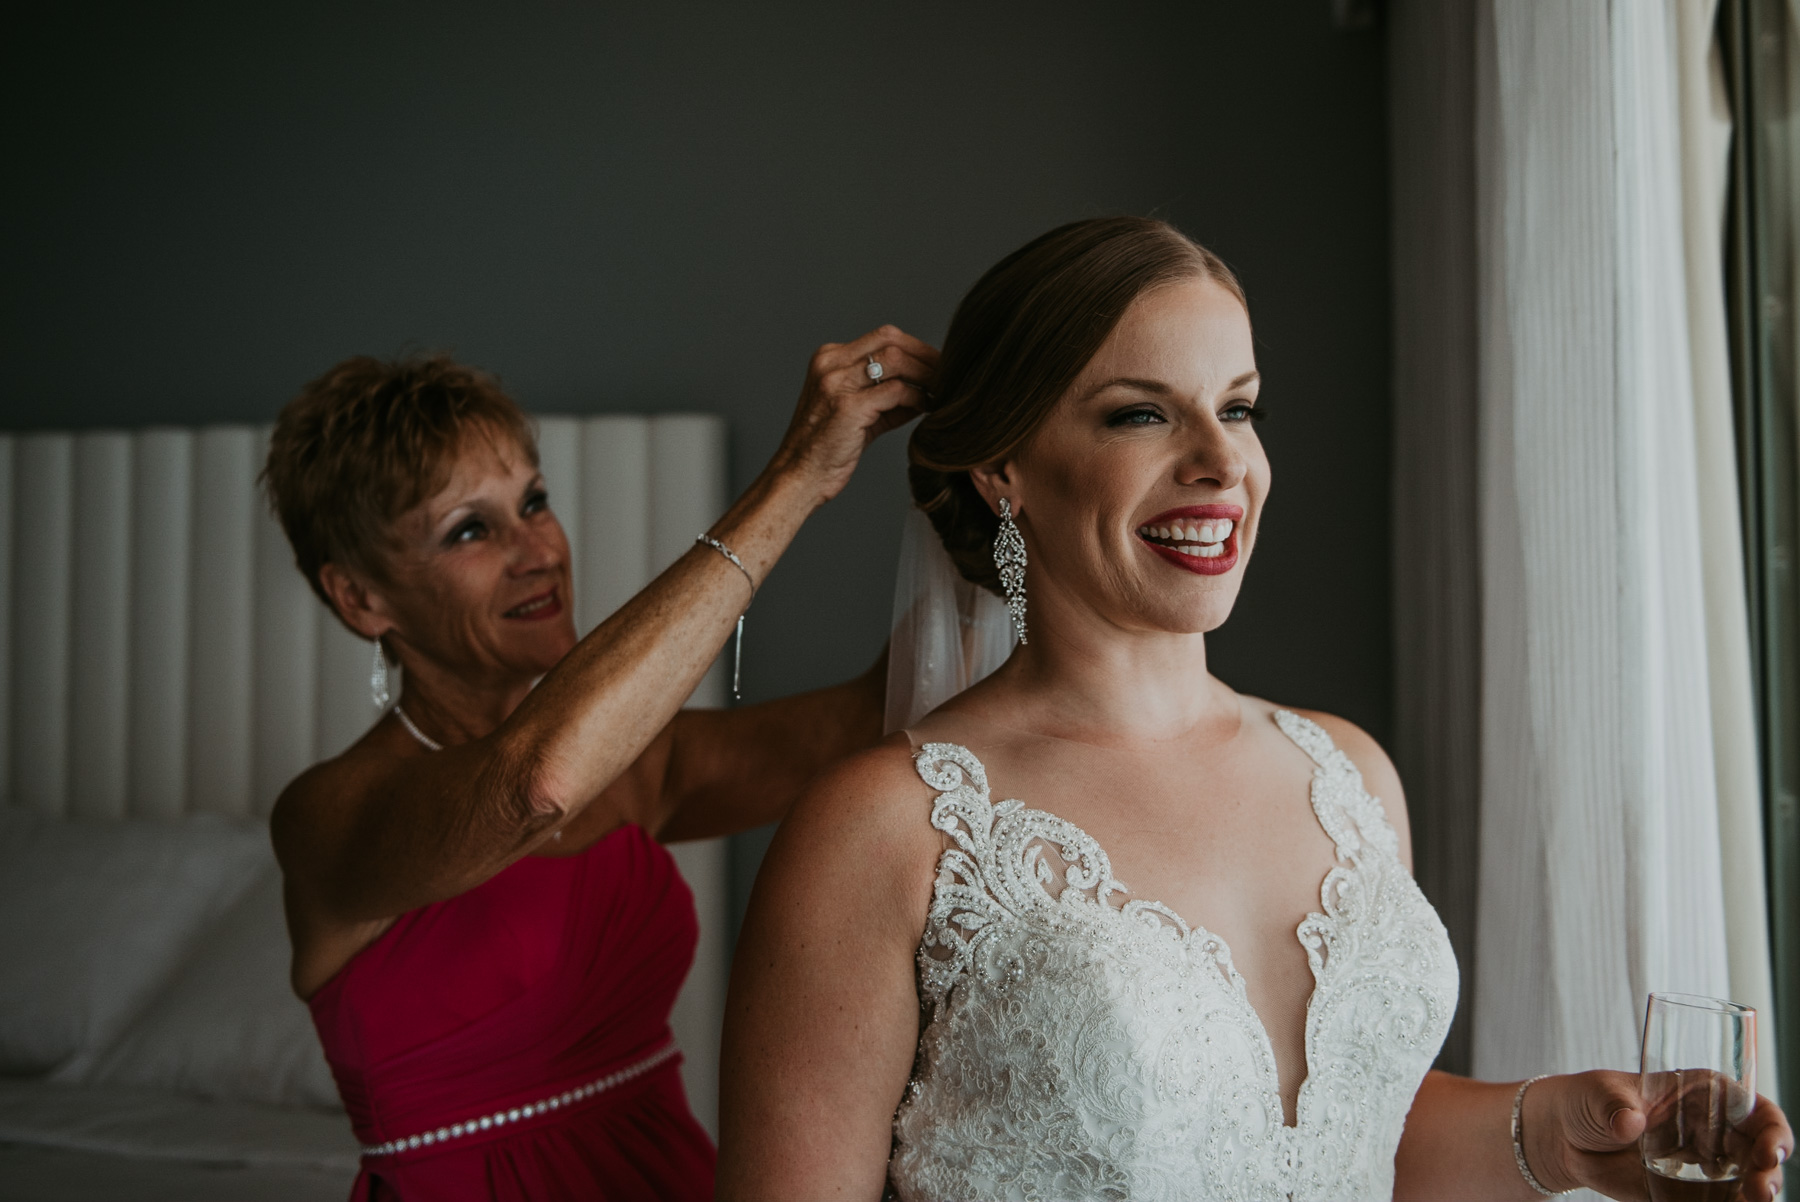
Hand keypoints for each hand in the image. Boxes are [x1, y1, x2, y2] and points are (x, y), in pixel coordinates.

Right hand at [766, 325, 938, 506]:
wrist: (797, 478)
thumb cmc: (824, 450)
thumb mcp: (856, 414)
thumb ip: (886, 399)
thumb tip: (925, 391)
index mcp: (829, 359)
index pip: (883, 337)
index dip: (916, 347)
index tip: (938, 365)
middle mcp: (830, 364)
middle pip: (891, 340)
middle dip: (926, 355)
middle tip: (949, 374)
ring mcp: (836, 383)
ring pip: (895, 360)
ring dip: (926, 375)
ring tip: (942, 391)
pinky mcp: (847, 407)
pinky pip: (896, 391)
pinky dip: (917, 398)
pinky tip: (927, 408)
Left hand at [1524, 1070, 1790, 1200]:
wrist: (1566, 1138)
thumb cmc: (1588, 1101)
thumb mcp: (1597, 1094)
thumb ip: (1613, 1105)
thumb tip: (1629, 1122)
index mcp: (1704, 1093)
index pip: (1755, 1109)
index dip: (1771, 1131)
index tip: (1768, 1153)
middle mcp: (1715, 1130)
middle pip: (1760, 1154)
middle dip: (1768, 1175)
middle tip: (1759, 1193)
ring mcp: (1706, 1165)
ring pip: (1747, 1185)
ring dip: (1752, 1199)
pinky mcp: (1690, 1194)